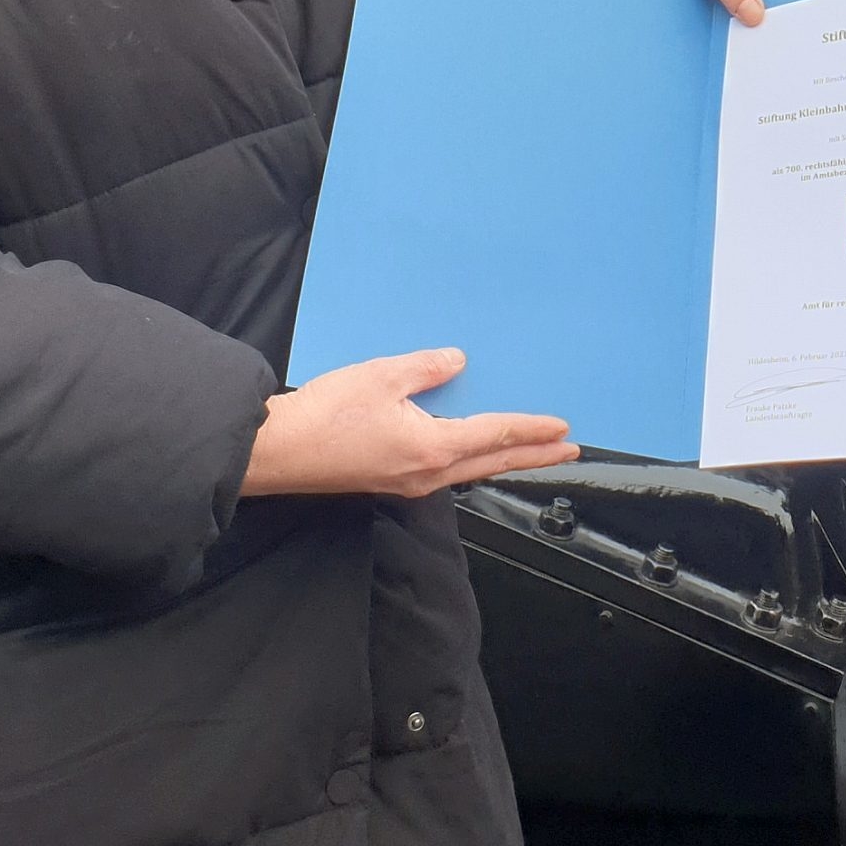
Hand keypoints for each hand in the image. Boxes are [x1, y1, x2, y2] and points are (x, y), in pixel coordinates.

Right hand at [243, 349, 574, 498]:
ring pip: (470, 470)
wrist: (277, 453)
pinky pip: (445, 471)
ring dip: (503, 458)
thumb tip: (457, 362)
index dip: (533, 431)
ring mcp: (408, 482)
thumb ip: (427, 368)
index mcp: (433, 447)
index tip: (564, 430)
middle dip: (533, 455)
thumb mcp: (382, 375)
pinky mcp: (389, 480)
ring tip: (530, 449)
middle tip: (568, 449)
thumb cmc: (325, 414)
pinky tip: (472, 450)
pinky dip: (472, 459)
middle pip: (493, 462)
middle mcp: (427, 473)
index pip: (497, 436)